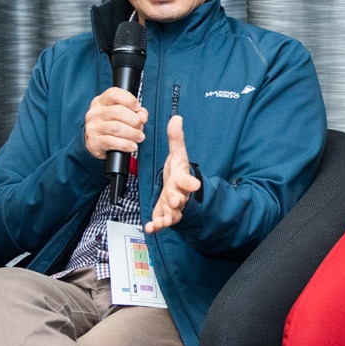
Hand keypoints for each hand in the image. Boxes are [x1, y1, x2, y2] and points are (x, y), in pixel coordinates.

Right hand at [83, 87, 146, 160]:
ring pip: (116, 128)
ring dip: (132, 133)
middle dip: (134, 120)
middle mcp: (94, 113)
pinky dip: (126, 145)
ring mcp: (92, 127)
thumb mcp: (122, 115)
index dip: (129, 100)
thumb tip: (142, 116)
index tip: (138, 108)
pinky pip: (112, 142)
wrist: (95, 143)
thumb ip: (136, 112)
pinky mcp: (93, 142)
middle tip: (140, 127)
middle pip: (118, 111)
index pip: (113, 94)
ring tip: (139, 137)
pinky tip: (132, 146)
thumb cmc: (112, 126)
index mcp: (101, 102)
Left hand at [145, 116, 200, 233]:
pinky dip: (156, 226)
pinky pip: (161, 222)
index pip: (188, 180)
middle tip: (175, 200)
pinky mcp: (164, 215)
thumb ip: (176, 139)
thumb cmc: (178, 172)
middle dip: (177, 200)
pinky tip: (150, 228)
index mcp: (182, 179)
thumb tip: (176, 118)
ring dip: (167, 217)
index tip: (194, 185)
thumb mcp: (177, 155)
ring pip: (171, 213)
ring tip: (163, 221)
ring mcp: (172, 207)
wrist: (179, 190)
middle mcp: (179, 194)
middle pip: (179, 198)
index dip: (190, 182)